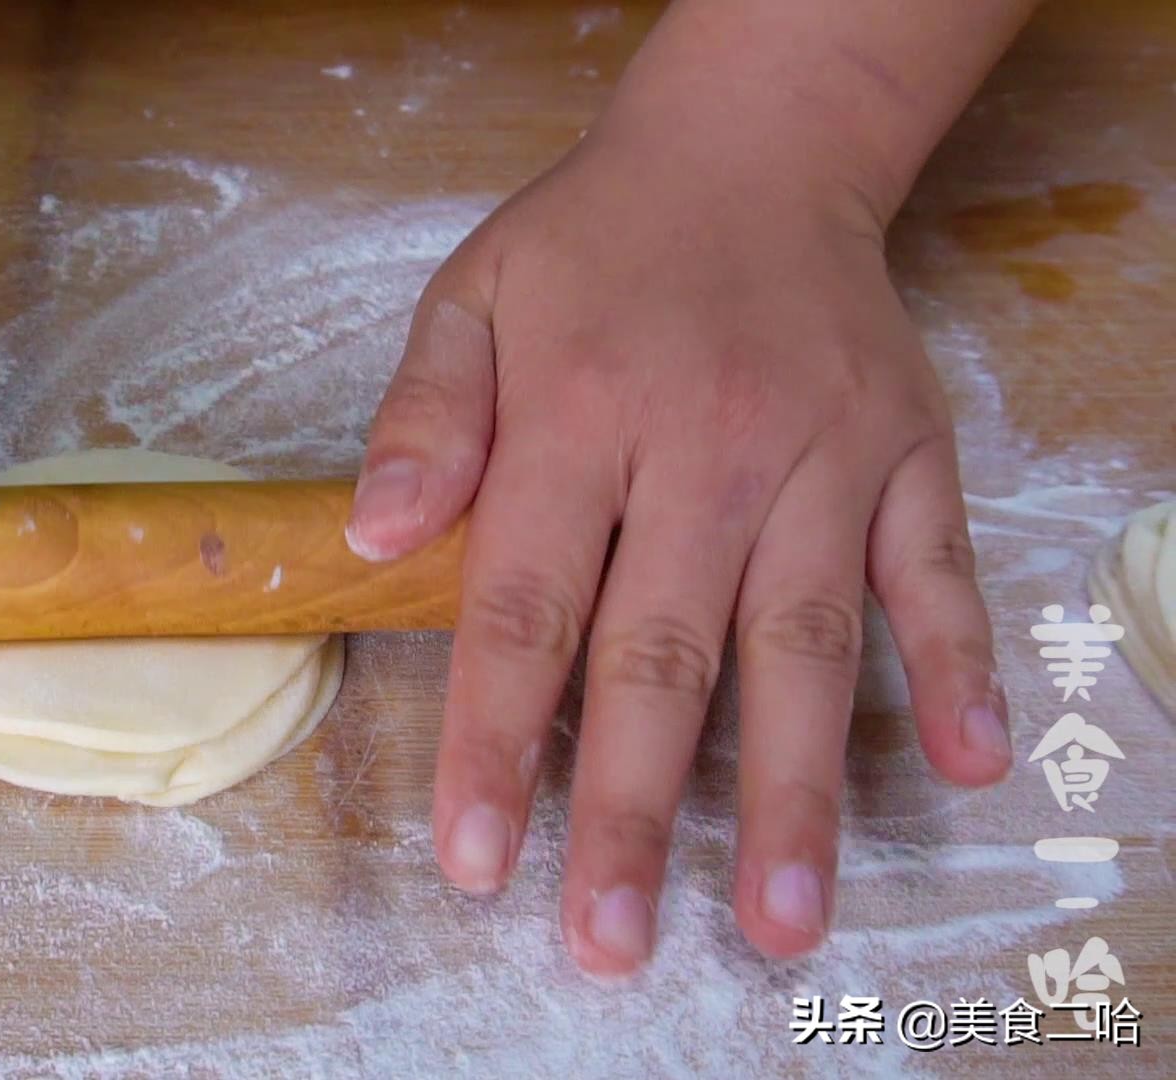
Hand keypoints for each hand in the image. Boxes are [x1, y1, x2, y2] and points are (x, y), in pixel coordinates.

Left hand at [347, 128, 1011, 972]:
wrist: (752, 150)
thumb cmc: (591, 246)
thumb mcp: (469, 295)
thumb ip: (423, 417)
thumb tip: (373, 538)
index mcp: (581, 413)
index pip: (525, 603)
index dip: (493, 737)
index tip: (473, 857)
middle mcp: (708, 447)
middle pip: (662, 653)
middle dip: (629, 806)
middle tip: (608, 940)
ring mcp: (825, 456)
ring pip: (805, 643)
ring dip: (790, 787)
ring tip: (776, 917)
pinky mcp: (911, 453)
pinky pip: (940, 571)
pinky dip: (960, 665)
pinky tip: (970, 763)